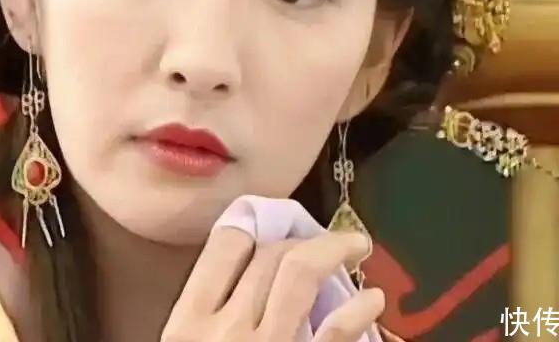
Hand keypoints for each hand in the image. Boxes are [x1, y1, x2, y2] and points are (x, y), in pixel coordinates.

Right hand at [161, 227, 384, 341]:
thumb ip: (207, 326)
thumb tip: (248, 282)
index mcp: (186, 327)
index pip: (224, 247)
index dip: (255, 228)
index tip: (274, 230)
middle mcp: (224, 332)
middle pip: (269, 257)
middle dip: (303, 240)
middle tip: (325, 242)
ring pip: (299, 274)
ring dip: (334, 251)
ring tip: (357, 248)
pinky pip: (337, 330)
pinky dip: (359, 307)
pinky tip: (372, 302)